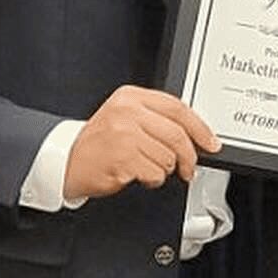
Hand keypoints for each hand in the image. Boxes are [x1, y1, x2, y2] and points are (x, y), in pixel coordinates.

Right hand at [64, 86, 219, 199]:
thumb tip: (194, 135)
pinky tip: (137, 175)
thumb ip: (156, 119)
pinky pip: (155, 173)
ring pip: (168, 157)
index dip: (200, 128)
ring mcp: (125, 134)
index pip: (177, 108)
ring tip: (146, 167)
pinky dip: (152, 180)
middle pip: (177, 135)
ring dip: (164, 170)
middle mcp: (128, 112)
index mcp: (131, 97)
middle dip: (189, 157)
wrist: (67, 161)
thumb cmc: (99, 144)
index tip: (210, 142)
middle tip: (188, 168)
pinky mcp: (123, 157)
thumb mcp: (125, 118)